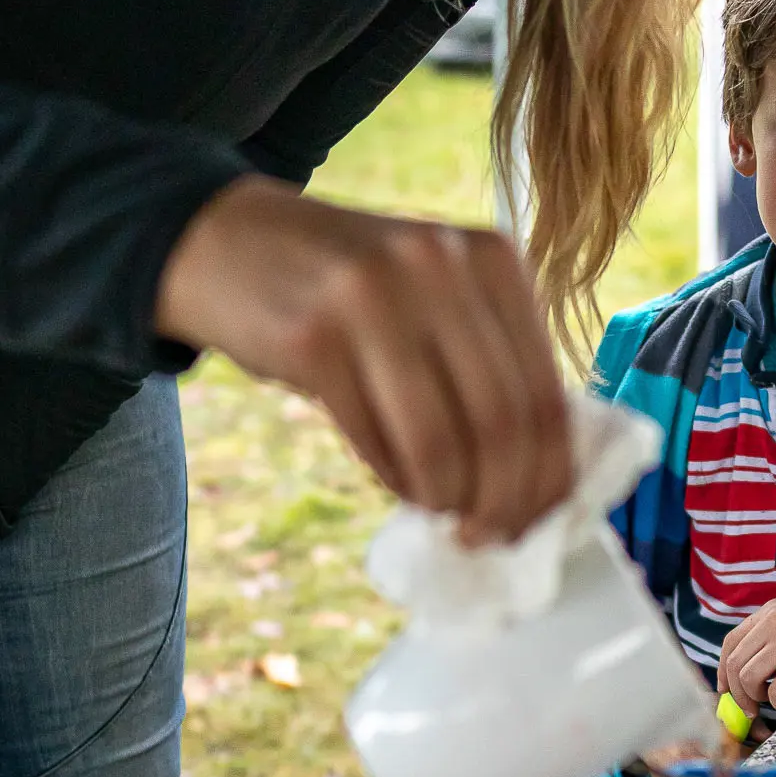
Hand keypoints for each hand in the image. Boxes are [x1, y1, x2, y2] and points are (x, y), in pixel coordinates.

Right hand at [156, 175, 570, 545]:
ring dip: (448, 499)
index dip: (549, 476)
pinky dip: (397, 480)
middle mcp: (438, 266)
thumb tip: (540, 478)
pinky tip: (401, 485)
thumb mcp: (437, 294)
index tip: (538, 521)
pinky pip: (375, 441)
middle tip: (490, 535)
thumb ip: (490, 362)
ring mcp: (371, 296)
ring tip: (445, 515)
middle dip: (503, 501)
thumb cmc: (351, 289)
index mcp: (491, 257)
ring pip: (441, 441)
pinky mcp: (311, 337)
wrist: (225, 240)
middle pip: (502, 423)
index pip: (546, 393)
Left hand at [717, 590, 775, 716]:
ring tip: (774, 700)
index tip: (727, 689)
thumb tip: (750, 665)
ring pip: (749, 679)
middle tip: (750, 708)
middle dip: (737, 694)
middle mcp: (771, 624)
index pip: (730, 644)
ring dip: (756, 698)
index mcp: (767, 613)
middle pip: (735, 665)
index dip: (723, 671)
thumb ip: (770, 633)